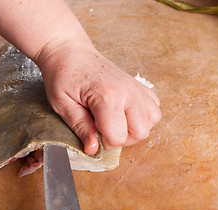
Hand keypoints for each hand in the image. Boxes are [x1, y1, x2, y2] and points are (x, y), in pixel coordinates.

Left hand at [36, 40, 160, 154]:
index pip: (119, 137)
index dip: (105, 142)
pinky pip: (154, 106)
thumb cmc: (63, 75)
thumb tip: (94, 149)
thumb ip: (81, 128)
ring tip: (116, 121)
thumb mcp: (63, 105)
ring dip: (136, 127)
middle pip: (141, 132)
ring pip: (153, 120)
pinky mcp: (139, 84)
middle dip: (123, 138)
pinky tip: (125, 112)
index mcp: (107, 96)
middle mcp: (127, 90)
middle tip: (104, 129)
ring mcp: (136, 86)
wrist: (69, 51)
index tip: (93, 133)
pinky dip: (143, 115)